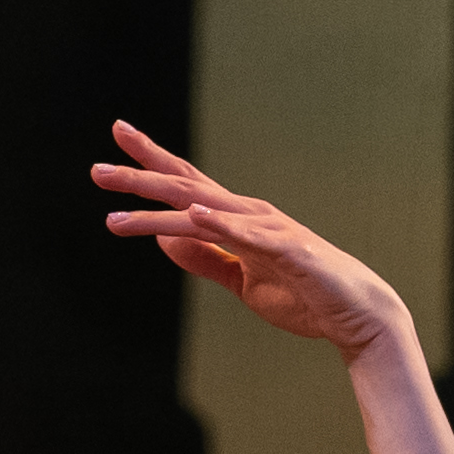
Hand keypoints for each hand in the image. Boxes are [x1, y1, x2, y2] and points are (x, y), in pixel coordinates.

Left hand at [93, 118, 415, 360]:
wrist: (357, 315)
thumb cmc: (304, 295)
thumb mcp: (242, 279)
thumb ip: (206, 258)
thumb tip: (164, 240)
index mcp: (238, 219)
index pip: (187, 183)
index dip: (151, 161)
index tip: (117, 138)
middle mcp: (250, 215)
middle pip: (187, 188)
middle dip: (141, 178)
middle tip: (97, 171)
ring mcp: (270, 231)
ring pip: (206, 213)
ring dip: (160, 212)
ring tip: (119, 215)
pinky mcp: (290, 252)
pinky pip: (249, 236)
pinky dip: (221, 224)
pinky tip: (193, 214)